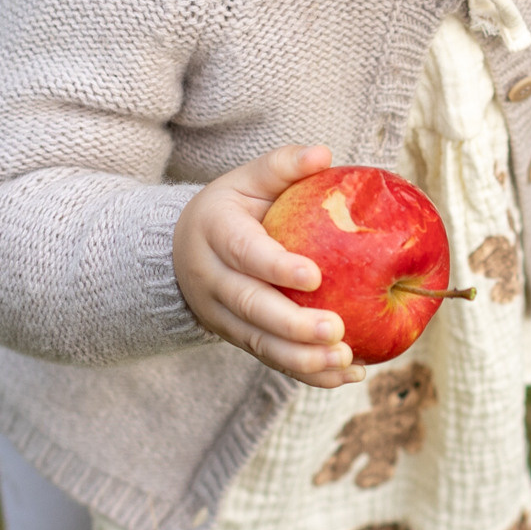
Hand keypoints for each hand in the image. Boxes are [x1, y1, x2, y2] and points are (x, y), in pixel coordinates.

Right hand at [172, 145, 361, 383]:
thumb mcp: (249, 179)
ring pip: (259, 342)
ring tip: (346, 360)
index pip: (243, 251)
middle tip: (337, 331)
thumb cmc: (234, 207)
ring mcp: (221, 314)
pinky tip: (346, 375)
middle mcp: (211, 278)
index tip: (316, 277)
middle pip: (250, 306)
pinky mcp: (236, 338)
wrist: (183, 249)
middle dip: (293, 324)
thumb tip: (323, 154)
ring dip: (302, 357)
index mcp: (214, 231)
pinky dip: (307, 372)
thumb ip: (283, 165)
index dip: (275, 266)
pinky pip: (271, 359)